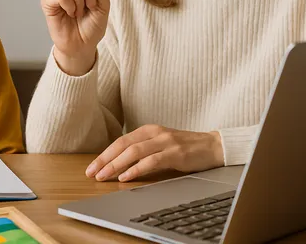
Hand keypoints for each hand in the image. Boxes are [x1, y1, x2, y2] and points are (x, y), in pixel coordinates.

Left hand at [85, 125, 224, 181]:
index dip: (104, 154)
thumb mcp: (161, 145)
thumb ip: (143, 150)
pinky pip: (152, 161)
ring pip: (134, 151)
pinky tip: (127, 176)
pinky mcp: (176, 153)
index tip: (91, 167)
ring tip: (104, 176)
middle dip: (105, 159)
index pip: (120, 141)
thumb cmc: (186, 148)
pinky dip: (137, 168)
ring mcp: (165, 142)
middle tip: (92, 173)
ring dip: (116, 164)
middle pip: (123, 145)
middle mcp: (155, 133)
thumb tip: (119, 165)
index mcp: (149, 130)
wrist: (213, 146)